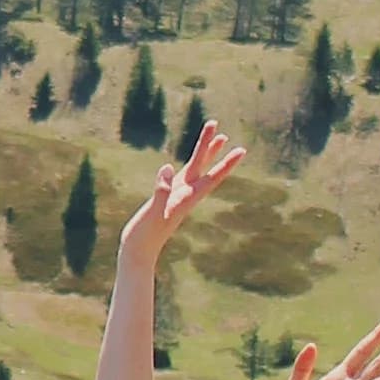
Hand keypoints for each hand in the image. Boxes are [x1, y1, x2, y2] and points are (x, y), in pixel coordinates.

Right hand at [127, 121, 242, 248]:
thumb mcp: (153, 213)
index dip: (225, 163)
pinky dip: (189, 165)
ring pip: (195, 169)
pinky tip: (188, 163)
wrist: (138, 253)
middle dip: (211, 146)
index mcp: (186, 198)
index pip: (210, 177)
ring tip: (220, 138)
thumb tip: (168, 168)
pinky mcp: (167, 198)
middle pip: (202, 166)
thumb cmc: (145, 236)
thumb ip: (162, 192)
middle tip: (217, 125)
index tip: (241, 150)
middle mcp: (185, 195)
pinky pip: (182, 176)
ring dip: (206, 153)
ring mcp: (176, 196)